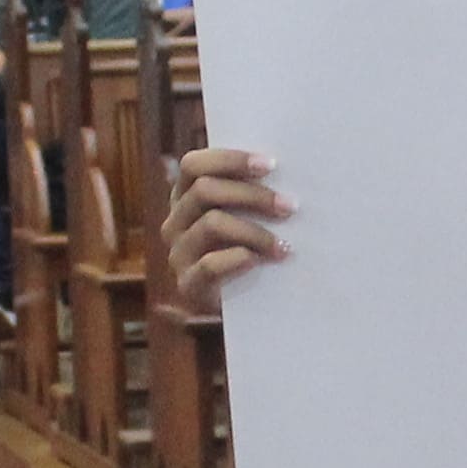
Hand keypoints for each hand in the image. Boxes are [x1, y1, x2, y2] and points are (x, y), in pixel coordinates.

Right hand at [165, 144, 283, 307]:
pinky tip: (259, 260)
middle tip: (290, 206)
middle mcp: (176, 221)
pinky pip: (209, 265)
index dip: (230, 160)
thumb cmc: (254, 251)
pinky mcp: (187, 285)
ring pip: (211, 224)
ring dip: (254, 231)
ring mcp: (178, 253)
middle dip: (252, 195)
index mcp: (186, 196)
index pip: (194, 165)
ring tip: (284, 244)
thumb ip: (254, 194)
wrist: (246, 308)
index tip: (270, 164)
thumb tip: (288, 173)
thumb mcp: (249, 217)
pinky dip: (237, 259)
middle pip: (205, 191)